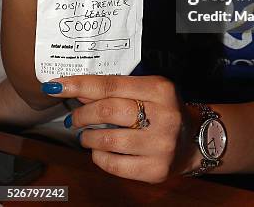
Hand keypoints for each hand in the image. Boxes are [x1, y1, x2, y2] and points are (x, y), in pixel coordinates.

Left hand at [42, 75, 199, 182]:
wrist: (196, 139)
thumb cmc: (165, 110)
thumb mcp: (149, 90)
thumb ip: (118, 89)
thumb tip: (79, 91)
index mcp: (160, 89)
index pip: (111, 84)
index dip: (80, 85)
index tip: (57, 86)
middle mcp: (163, 115)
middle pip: (108, 110)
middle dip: (82, 114)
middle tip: (74, 117)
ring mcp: (160, 144)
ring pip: (107, 140)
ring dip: (88, 136)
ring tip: (86, 134)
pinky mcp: (155, 169)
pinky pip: (114, 164)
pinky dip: (99, 156)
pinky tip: (100, 150)